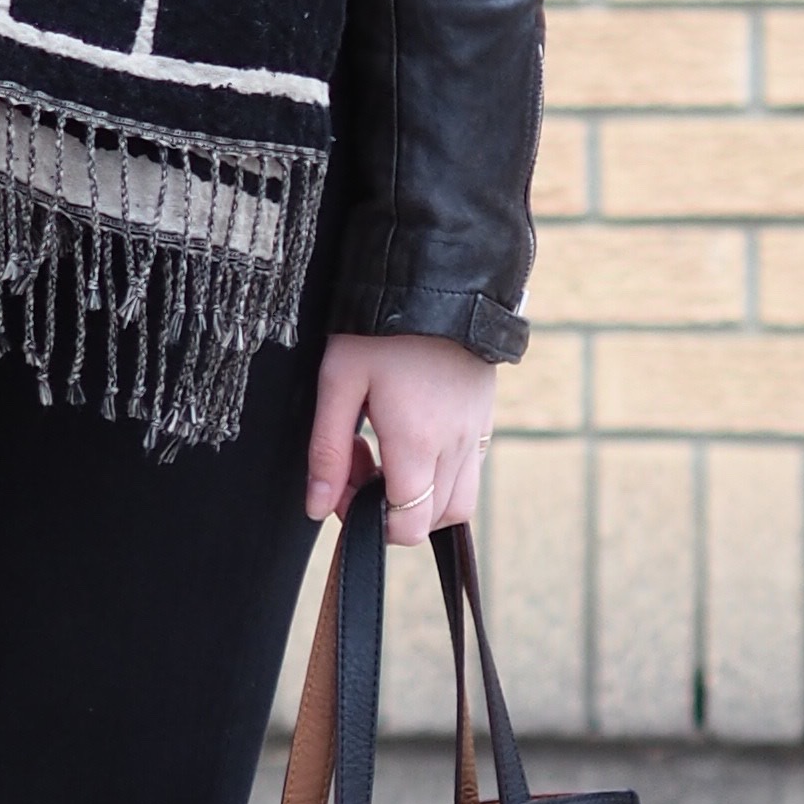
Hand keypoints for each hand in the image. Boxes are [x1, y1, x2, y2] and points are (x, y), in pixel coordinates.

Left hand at [306, 330, 494, 539]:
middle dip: (393, 508)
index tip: (345, 487)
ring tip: (387, 449)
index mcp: (418, 442)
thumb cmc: (380, 326)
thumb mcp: (339, 383)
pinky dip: (441, 471)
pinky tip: (411, 432)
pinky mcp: (485, 417)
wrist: (436, 278)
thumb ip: (328, 451)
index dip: (371, 522)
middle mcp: (456, 446)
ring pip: (459, 500)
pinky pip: (470, 468)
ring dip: (422, 494)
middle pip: (434, 520)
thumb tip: (318, 507)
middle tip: (361, 461)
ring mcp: (476, 432)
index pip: (408, 526)